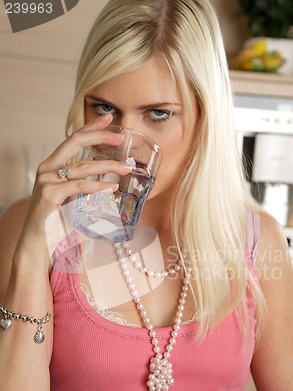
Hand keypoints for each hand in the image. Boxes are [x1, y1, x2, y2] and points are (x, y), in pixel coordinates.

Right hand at [17, 113, 130, 253]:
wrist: (39, 244)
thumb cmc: (58, 222)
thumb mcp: (74, 200)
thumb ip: (87, 188)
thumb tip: (112, 184)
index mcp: (53, 166)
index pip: (73, 140)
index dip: (91, 127)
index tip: (109, 118)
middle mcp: (47, 169)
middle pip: (74, 142)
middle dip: (99, 135)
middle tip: (121, 136)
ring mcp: (47, 181)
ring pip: (81, 166)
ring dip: (107, 166)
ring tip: (125, 168)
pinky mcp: (49, 195)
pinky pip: (78, 186)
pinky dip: (97, 186)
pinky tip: (111, 186)